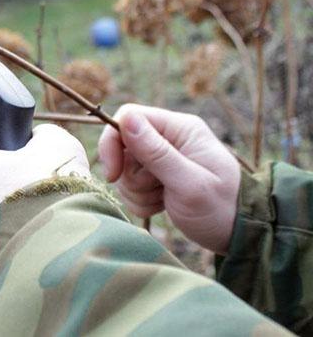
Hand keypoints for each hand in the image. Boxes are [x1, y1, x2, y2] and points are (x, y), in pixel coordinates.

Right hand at [98, 104, 240, 253]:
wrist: (239, 234)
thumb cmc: (221, 208)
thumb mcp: (189, 183)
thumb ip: (157, 152)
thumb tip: (127, 118)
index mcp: (180, 128)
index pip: (129, 117)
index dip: (113, 143)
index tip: (113, 174)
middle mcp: (169, 137)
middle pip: (122, 146)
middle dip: (131, 175)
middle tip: (156, 191)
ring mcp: (162, 157)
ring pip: (125, 169)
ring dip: (137, 191)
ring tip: (163, 201)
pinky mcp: (156, 176)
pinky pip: (130, 185)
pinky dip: (140, 200)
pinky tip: (161, 206)